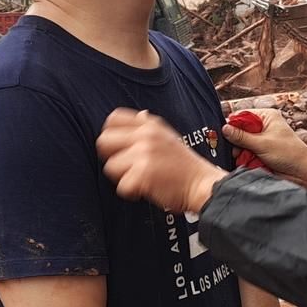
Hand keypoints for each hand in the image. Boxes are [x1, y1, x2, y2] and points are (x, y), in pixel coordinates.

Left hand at [96, 109, 226, 212]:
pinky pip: (122, 186)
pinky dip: (131, 192)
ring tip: (141, 177)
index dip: (111, 134)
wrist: (202, 184)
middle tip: (126, 166)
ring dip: (122, 177)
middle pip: (103, 141)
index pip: (113, 118)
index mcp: (150, 125)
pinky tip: (145, 188)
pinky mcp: (143, 174)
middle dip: (111, 156)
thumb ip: (149, 127)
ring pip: (110, 167)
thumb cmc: (184, 165)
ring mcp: (144, 154)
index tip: (118, 147)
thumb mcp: (168, 136)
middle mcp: (145, 136)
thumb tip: (140, 114)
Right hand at [224, 109, 306, 189]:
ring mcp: (262, 139)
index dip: (232, 123)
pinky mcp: (261, 152)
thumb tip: (224, 128)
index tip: (224, 133)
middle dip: (236, 140)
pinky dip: (245, 157)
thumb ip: (241, 136)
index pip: (242, 115)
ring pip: (242, 143)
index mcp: (266, 117)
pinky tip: (246, 161)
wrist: (303, 172)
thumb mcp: (262, 143)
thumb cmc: (289, 153)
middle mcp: (264, 126)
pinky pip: (246, 152)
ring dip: (240, 150)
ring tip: (240, 156)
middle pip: (240, 129)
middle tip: (233, 148)